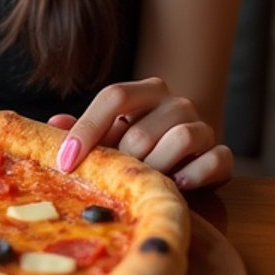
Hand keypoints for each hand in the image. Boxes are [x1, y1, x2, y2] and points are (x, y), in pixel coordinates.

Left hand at [47, 76, 232, 191]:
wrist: (184, 155)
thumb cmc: (138, 144)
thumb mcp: (109, 135)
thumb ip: (83, 130)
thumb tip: (53, 127)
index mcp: (145, 90)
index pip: (115, 96)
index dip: (87, 128)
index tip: (65, 161)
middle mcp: (175, 102)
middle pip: (143, 130)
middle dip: (125, 162)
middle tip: (118, 180)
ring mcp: (202, 125)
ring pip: (182, 138)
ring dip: (160, 167)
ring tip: (148, 183)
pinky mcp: (221, 152)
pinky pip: (217, 159)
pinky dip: (198, 173)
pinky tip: (180, 184)